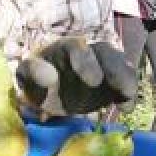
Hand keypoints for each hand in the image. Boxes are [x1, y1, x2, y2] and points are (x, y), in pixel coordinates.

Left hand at [16, 37, 137, 119]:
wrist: (47, 93)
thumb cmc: (36, 81)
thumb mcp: (26, 76)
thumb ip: (33, 72)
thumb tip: (50, 78)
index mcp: (66, 47)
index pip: (78, 48)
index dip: (88, 63)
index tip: (94, 81)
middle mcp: (89, 51)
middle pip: (106, 52)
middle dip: (115, 69)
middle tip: (120, 88)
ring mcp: (103, 65)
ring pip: (120, 64)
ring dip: (126, 79)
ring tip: (127, 97)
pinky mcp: (112, 82)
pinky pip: (126, 83)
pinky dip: (129, 94)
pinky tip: (126, 108)